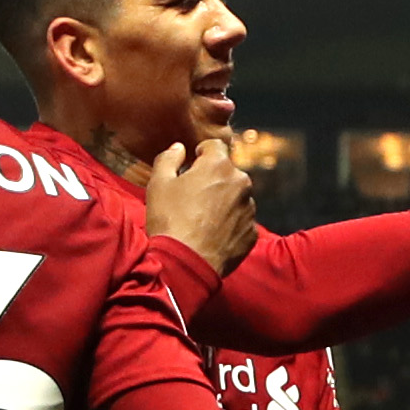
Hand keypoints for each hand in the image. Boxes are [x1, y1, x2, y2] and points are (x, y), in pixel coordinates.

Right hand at [144, 137, 257, 273]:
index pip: (214, 146)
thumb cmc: (169, 221)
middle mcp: (241, 182)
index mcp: (219, 165)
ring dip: (224, 201)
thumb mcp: (158, 184)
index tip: (192, 166)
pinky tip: (212, 234)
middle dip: (213, 179)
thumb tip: (179, 148)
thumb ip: (169, 159)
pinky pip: (241, 221)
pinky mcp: (252, 232)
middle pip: (228, 172)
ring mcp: (249, 209)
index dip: (201, 154)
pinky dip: (230, 224)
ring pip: (237, 197)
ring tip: (203, 219)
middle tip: (194, 197)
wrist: (185, 264)